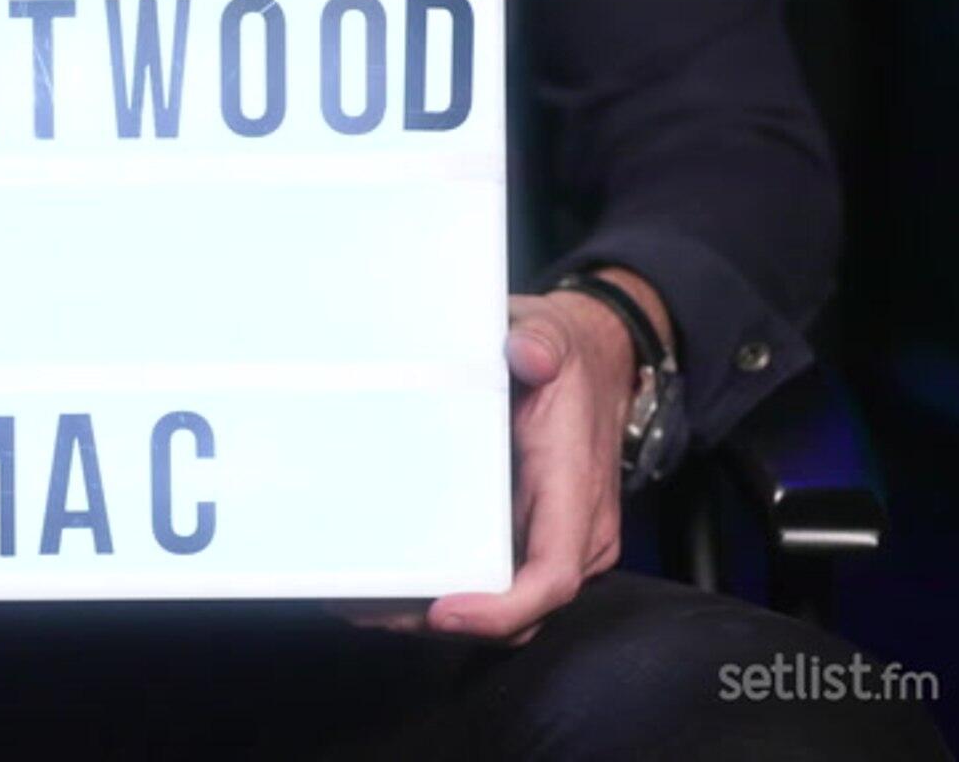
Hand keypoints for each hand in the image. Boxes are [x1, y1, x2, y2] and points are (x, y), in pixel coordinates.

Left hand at [330, 268, 667, 643]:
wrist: (596, 362)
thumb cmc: (570, 359)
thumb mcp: (555, 337)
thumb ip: (542, 343)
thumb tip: (529, 353)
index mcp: (577, 493)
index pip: (552, 576)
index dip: (500, 608)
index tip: (444, 611)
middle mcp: (573, 535)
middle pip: (516, 612)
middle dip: (445, 621)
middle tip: (370, 609)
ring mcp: (550, 542)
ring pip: (500, 606)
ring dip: (433, 615)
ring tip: (361, 603)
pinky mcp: (528, 539)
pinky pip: (492, 584)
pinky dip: (442, 591)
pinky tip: (386, 583)